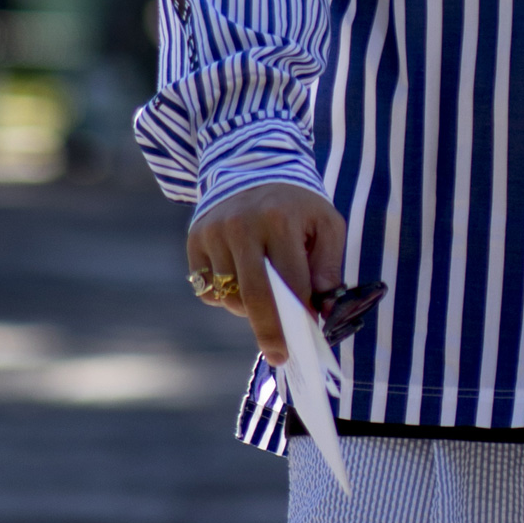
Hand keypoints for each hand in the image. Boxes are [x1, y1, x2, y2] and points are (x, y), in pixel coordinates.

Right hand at [187, 185, 345, 365]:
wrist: (252, 166)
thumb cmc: (297, 205)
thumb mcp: (325, 225)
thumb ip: (328, 268)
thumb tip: (325, 312)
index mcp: (279, 219)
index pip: (292, 282)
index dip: (301, 314)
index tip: (307, 340)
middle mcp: (242, 225)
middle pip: (254, 296)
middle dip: (269, 332)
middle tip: (279, 356)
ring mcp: (214, 232)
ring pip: (230, 296)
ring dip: (249, 308)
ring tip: (265, 294)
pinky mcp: (195, 240)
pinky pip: (209, 289)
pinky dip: (226, 295)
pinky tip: (241, 278)